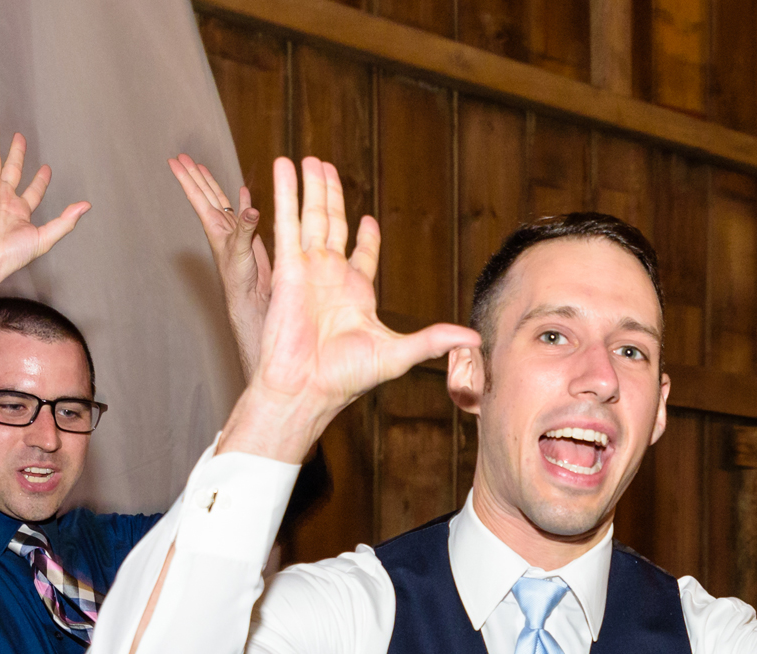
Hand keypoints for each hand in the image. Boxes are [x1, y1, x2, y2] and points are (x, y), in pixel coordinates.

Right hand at [0, 115, 88, 293]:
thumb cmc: (10, 254)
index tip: (46, 169)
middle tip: (19, 137)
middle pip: (11, 168)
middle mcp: (4, 198)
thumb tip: (86, 206)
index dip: (40, 180)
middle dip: (15, 153)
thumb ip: (66, 221)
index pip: (33, 190)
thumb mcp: (45, 238)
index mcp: (19, 211)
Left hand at [169, 155, 270, 376]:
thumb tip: (250, 208)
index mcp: (215, 227)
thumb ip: (245, 229)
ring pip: (220, 200)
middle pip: (204, 194)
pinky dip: (243, 201)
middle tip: (182, 157)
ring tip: (202, 168)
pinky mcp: (249, 238)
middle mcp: (221, 227)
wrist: (251, 300)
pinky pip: (244, 214)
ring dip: (212, 184)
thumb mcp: (241, 252)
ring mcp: (234, 232)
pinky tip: (243, 193)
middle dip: (194, 175)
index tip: (174, 161)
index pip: (197, 196)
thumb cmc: (240, 281)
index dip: (186, 178)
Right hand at [222, 157, 477, 461]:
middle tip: (325, 169)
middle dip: (331, 196)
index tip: (369, 222)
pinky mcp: (288, 268)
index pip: (363, 255)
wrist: (306, 389)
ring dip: (310, 188)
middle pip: (333, 225)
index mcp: (356, 294)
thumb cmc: (344, 379)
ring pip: (311, 217)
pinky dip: (284, 194)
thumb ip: (432, 340)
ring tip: (308, 160)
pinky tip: (283, 169)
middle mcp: (331, 278)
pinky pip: (287, 223)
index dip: (367, 238)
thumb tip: (473, 339)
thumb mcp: (398, 354)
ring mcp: (308, 270)